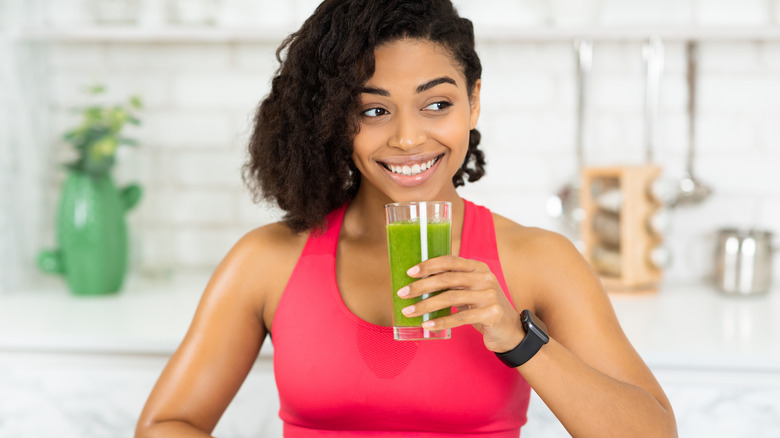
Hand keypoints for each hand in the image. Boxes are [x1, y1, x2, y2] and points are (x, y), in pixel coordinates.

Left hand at [397, 255, 524, 352]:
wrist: (509, 330)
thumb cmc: (482, 308)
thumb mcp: (470, 290)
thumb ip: (452, 283)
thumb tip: (417, 282)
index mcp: (478, 267)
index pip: (450, 261)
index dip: (429, 265)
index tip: (409, 272)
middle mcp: (485, 278)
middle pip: (447, 279)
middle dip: (421, 286)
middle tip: (402, 293)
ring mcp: (490, 295)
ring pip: (451, 298)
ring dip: (426, 305)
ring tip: (409, 312)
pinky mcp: (492, 314)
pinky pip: (460, 318)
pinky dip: (441, 322)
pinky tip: (427, 326)